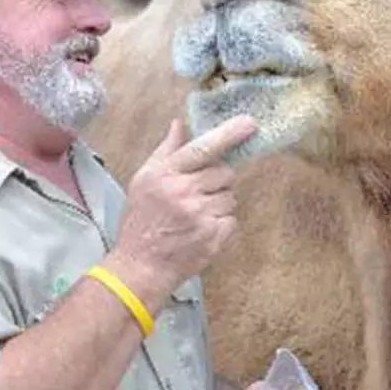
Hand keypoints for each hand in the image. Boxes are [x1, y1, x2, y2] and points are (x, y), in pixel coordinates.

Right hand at [105, 115, 257, 308]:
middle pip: (225, 173)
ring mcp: (200, 216)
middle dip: (218, 180)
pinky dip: (222, 224)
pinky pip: (232, 219)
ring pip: (230, 197)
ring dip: (219, 203)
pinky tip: (201, 230)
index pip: (202, 148)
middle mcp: (183, 192)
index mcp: (165, 174)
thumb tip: (179, 123)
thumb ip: (166, 150)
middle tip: (198, 193)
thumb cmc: (141, 221)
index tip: (249, 123)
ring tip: (196, 215)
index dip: (228, 135)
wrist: (141, 266)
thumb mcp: (144, 180)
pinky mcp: (213, 237)